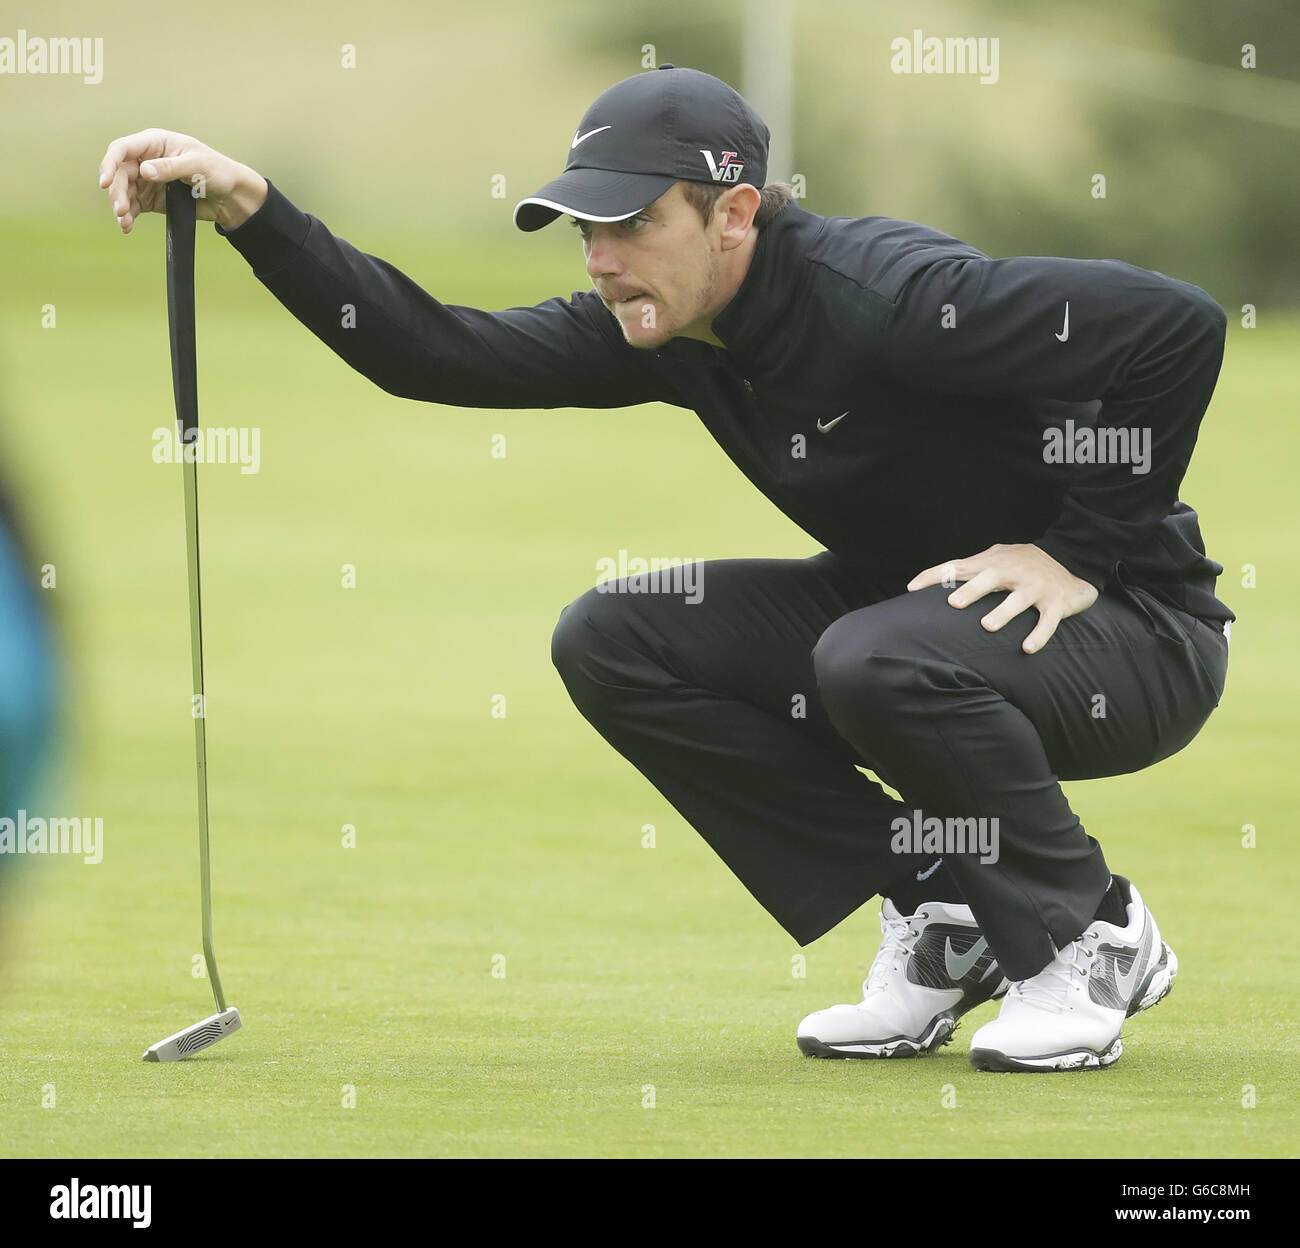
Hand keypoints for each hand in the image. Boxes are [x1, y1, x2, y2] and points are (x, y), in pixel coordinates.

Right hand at [98, 128, 267, 234]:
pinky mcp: (152, 199)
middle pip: (120, 173)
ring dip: (120, 206)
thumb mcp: (196, 165)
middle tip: (120, 210)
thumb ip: (170, 167)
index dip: (109, 164)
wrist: (231, 197)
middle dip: (116, 192)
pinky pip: (134, 206)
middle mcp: (147, 160)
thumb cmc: (217, 171)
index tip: (104, 182)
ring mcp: (148, 180)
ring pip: (124, 191)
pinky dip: (129, 216)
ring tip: (124, 221)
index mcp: (155, 143)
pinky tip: (127, 227)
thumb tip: (144, 170)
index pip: (123, 149)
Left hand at [907, 542, 1099, 653]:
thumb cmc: (1025, 563)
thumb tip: (939, 575)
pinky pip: (1047, 621)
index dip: (935, 575)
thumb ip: (972, 566)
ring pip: (1019, 600)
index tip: (912, 588)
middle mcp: (1014, 573)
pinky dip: (1039, 634)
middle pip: (990, 578)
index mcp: (994, 563)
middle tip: (954, 603)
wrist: (1073, 558)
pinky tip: (1027, 648)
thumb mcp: (998, 557)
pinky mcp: (1056, 603)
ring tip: (988, 626)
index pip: (959, 566)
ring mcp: (1035, 588)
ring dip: (1003, 612)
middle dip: (972, 590)